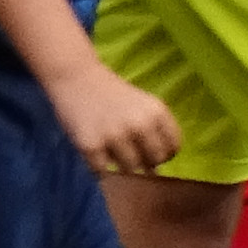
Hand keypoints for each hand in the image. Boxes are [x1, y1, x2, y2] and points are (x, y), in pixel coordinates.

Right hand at [50, 62, 181, 176]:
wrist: (74, 77)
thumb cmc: (111, 94)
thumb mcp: (143, 105)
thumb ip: (155, 131)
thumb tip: (155, 171)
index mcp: (157, 112)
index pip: (173, 148)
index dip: (163, 153)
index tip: (150, 150)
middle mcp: (139, 124)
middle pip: (154, 162)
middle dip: (144, 161)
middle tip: (129, 151)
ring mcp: (115, 136)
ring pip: (130, 170)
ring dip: (120, 164)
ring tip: (110, 148)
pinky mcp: (91, 146)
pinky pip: (103, 171)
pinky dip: (98, 165)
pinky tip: (95, 150)